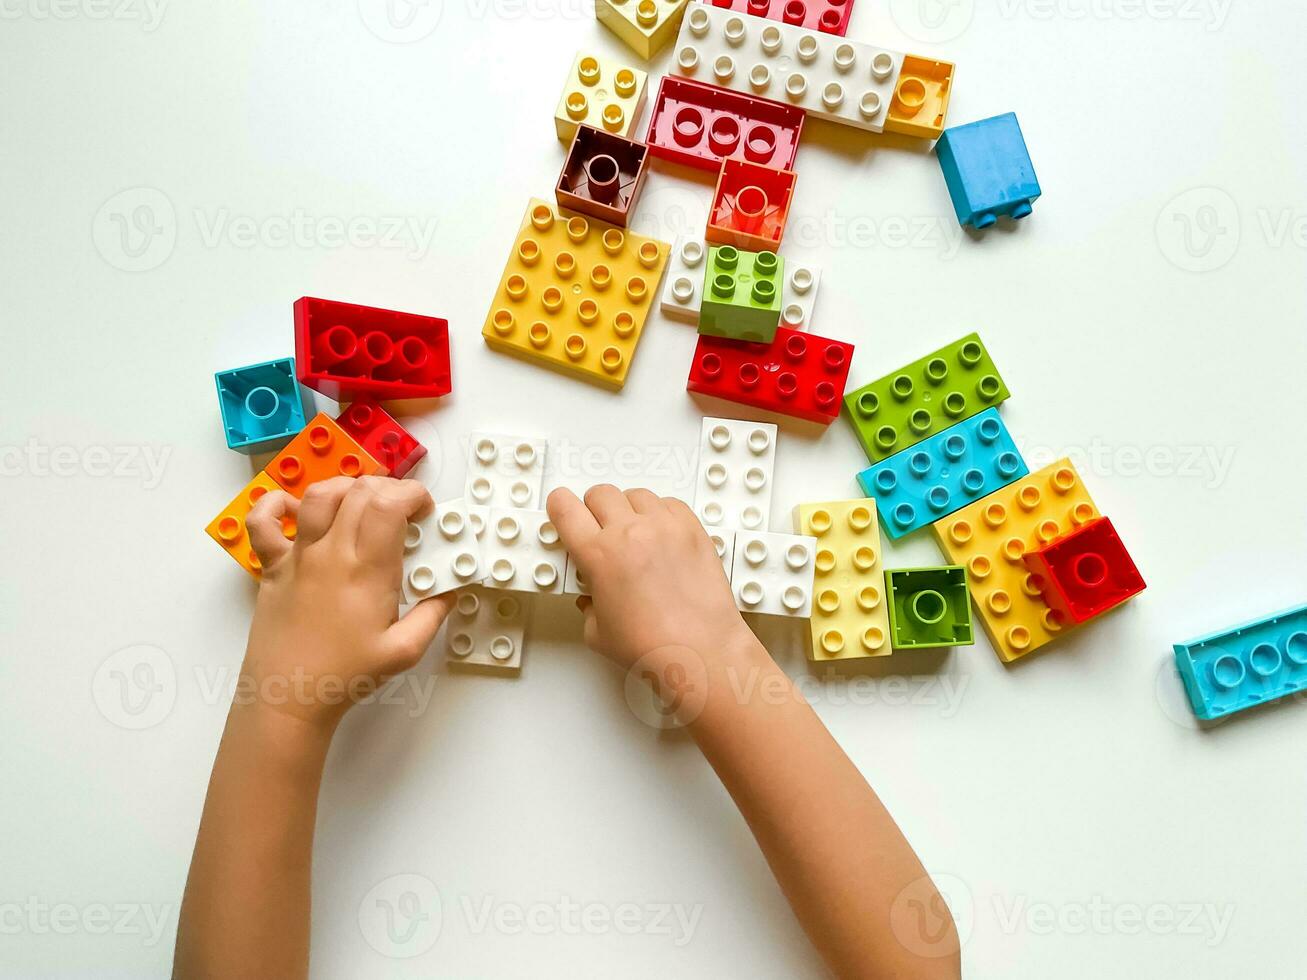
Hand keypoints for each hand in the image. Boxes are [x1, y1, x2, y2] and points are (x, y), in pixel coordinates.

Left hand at [241, 475, 451, 727]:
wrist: (288, 698)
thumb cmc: (346, 676)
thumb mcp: (405, 650)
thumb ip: (433, 614)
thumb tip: (451, 588)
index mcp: (368, 569)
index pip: (390, 502)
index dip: (412, 494)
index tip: (423, 511)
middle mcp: (332, 552)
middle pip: (359, 491)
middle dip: (388, 488)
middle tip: (400, 511)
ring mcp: (298, 556)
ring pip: (318, 495)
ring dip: (345, 487)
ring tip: (359, 502)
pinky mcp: (272, 567)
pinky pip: (262, 521)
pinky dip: (274, 504)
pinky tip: (294, 511)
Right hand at [546, 485, 752, 670]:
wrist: (700, 651)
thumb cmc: (654, 647)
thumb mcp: (597, 632)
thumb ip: (588, 604)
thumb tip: (591, 596)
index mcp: (598, 555)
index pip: (565, 507)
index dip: (559, 507)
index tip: (562, 510)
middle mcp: (630, 533)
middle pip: (599, 494)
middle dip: (593, 510)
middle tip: (598, 530)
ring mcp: (664, 527)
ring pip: (635, 495)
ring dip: (627, 510)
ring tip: (632, 535)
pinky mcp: (692, 530)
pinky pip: (669, 503)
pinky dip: (660, 513)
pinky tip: (659, 535)